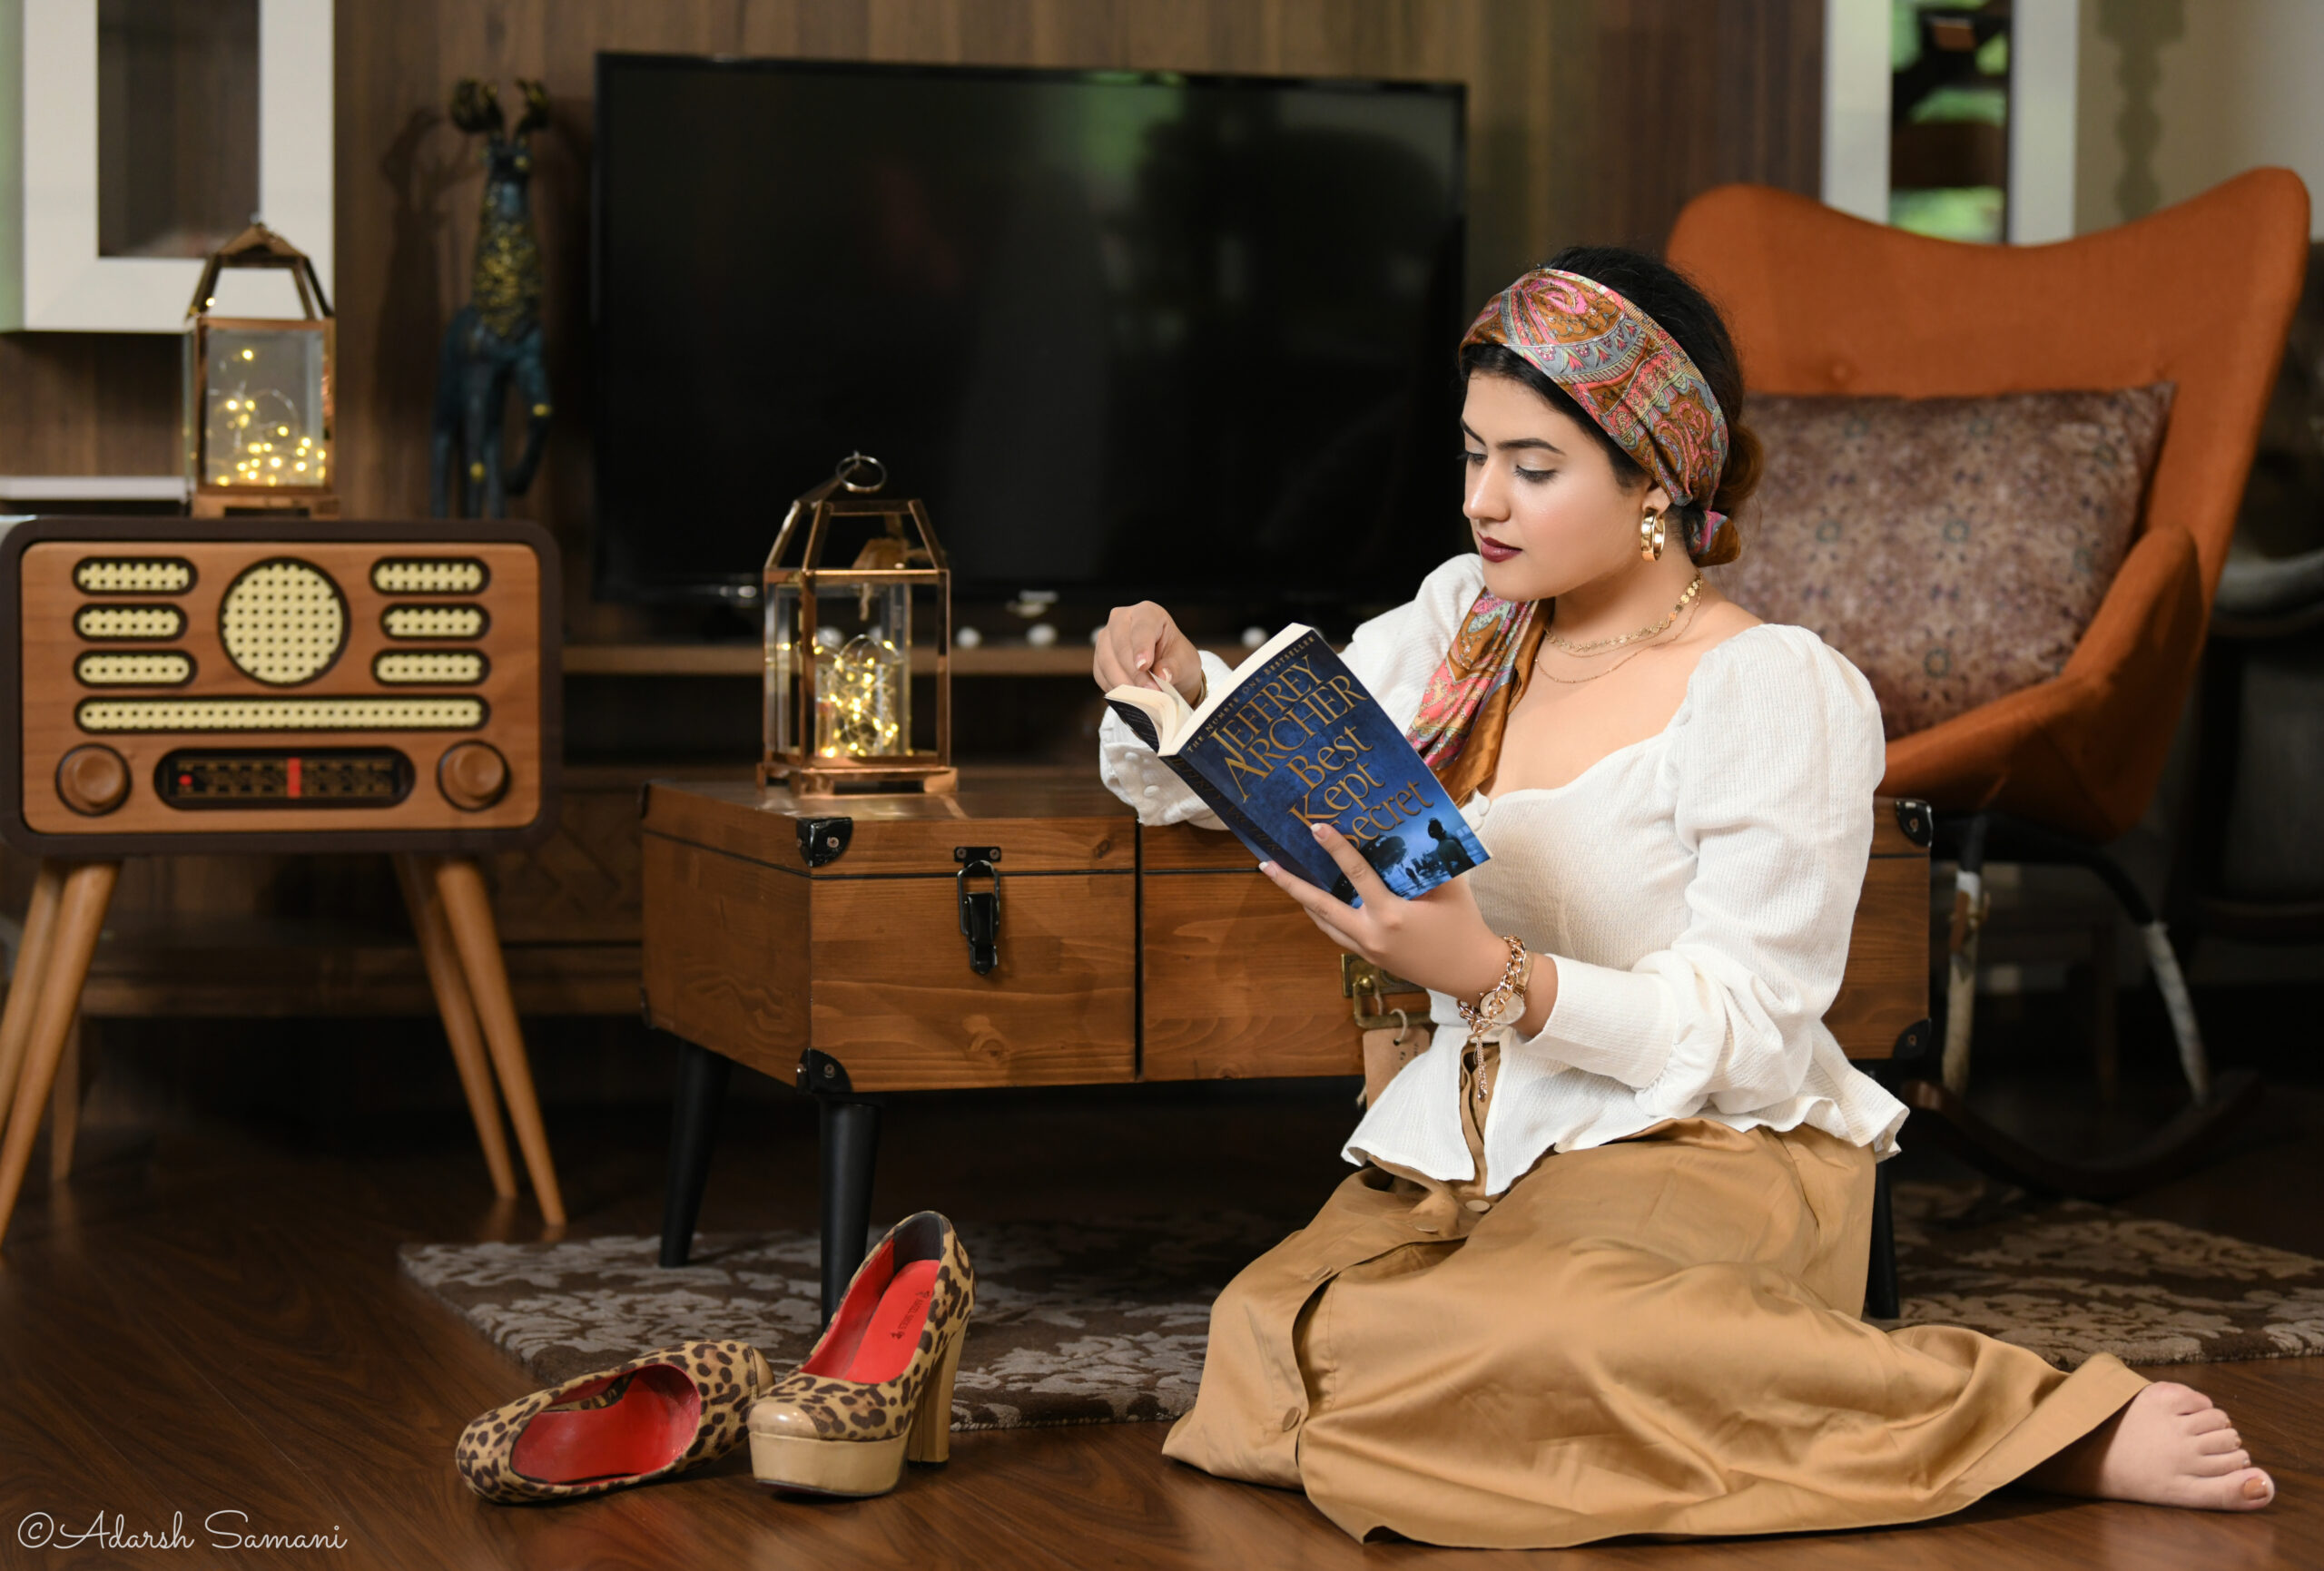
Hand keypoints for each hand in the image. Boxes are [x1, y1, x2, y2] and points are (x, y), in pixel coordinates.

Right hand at [1092, 602, 1202, 704]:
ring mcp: (1106, 637)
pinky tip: (1129, 698)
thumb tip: (1163, 675)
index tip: (1145, 666)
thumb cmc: (1176, 658)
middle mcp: (1122, 619)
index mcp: (1147, 612)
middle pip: (1120, 644)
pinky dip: (1115, 688)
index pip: (1141, 627)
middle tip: (1149, 691)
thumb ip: (1175, 667)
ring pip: (1107, 660)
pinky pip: (1101, 674)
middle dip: (1134, 671)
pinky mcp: (1099, 657)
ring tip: (1141, 698)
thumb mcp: (1185, 661)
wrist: (1165, 669)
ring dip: (1123, 682)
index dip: (1141, 647)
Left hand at [1261, 823, 1510, 1003]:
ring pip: (1325, 923)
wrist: (1472, 974)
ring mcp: (1367, 950)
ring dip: (1305, 901)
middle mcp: (1371, 934)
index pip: (1356, 874)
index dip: (1336, 849)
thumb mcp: (1449, 887)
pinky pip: (1339, 934)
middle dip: (1291, 884)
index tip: (1315, 828)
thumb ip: (1426, 861)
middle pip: (1320, 906)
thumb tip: (1410, 830)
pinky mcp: (1371, 958)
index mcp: (1390, 915)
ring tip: (1287, 879)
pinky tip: (1321, 903)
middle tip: (1265, 865)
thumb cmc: (1465, 926)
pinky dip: (1325, 917)